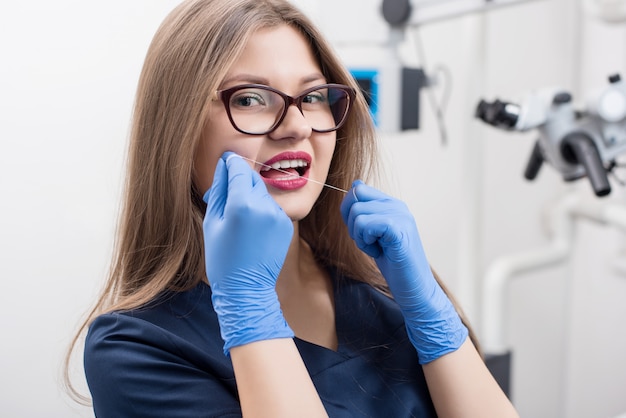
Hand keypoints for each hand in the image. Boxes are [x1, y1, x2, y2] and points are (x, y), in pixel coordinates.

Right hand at [203, 152, 293, 354]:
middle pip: (252, 178)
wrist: (246, 289)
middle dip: (240, 180)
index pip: (238, 168)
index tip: (225, 158)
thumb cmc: (222, 259)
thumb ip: (218, 190)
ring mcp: (279, 215)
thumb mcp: (212, 222)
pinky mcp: (286, 224)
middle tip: (226, 193)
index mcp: (242, 204)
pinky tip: (251, 229)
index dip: (231, 161)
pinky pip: (271, 208)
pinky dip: (261, 210)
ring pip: (262, 193)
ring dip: (251, 196)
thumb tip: (223, 166)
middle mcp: (265, 206)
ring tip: (237, 218)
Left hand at [340, 180, 466, 363]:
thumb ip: (366, 212)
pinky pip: (366, 225)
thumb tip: (355, 185)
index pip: (358, 189)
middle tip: (370, 242)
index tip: (362, 232)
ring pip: (357, 213)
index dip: (349, 211)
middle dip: (352, 225)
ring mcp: (400, 216)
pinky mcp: (399, 229)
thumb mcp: (375, 234)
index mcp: (392, 204)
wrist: (415, 289)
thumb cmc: (395, 264)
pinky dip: (366, 242)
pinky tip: (379, 252)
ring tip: (377, 249)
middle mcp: (398, 205)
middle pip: (354, 198)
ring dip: (360, 237)